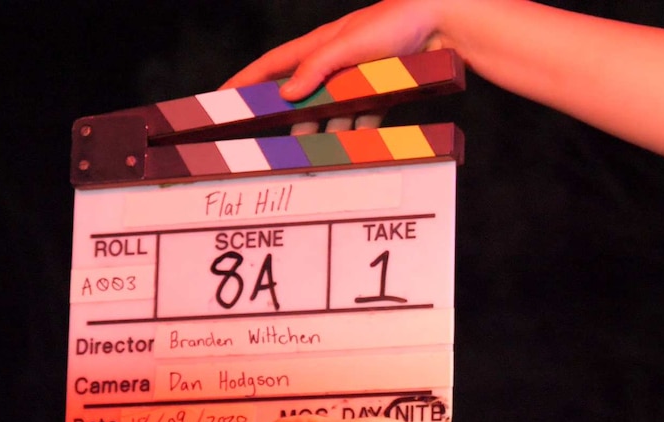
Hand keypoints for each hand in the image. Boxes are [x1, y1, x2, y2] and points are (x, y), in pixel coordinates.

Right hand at [221, 0, 452, 133]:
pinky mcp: (378, 91)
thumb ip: (315, 68)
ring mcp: (355, 78)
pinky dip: (356, 136)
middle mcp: (332, 62)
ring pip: (329, 113)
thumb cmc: (394, 24)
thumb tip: (284, 95)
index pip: (272, 65)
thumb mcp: (348, 44)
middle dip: (284, 119)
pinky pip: (360, 119)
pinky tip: (352, 151)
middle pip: (298, 96)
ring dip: (322, 134)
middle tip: (267, 142)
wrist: (442, 24)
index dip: (244, 81)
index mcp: (318, 44)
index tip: (221, 99)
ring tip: (312, 157)